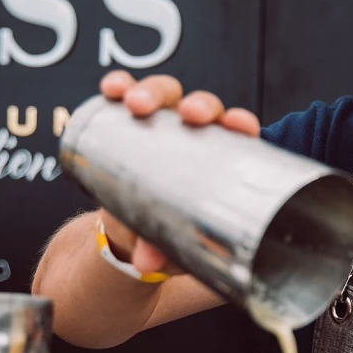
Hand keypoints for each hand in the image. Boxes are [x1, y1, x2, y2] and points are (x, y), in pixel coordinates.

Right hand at [94, 71, 261, 276]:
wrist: (125, 239)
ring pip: (164, 96)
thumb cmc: (164, 240)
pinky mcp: (125, 125)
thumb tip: (145, 263)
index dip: (240, 123)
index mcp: (218, 161)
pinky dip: (120, 88)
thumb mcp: (168, 249)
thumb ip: (160, 252)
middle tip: (188, 113)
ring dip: (153, 92)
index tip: (238, 125)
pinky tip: (112, 89)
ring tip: (136, 104)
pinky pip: (124, 98)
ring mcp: (160, 126)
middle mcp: (192, 137)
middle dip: (197, 103)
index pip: (237, 135)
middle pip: (202, 107)